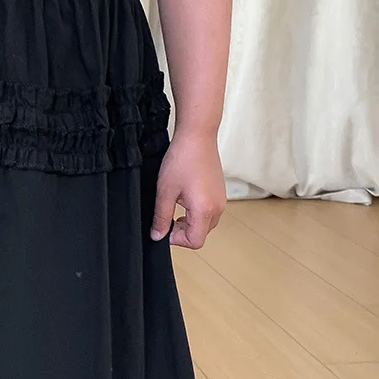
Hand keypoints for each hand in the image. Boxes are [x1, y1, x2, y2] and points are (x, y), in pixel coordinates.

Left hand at [150, 132, 225, 248]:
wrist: (197, 136)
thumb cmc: (183, 159)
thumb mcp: (165, 191)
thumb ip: (161, 217)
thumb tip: (158, 235)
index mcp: (205, 210)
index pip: (194, 241)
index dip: (177, 239)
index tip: (165, 226)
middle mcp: (217, 208)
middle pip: (201, 234)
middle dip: (183, 230)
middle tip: (168, 215)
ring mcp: (221, 200)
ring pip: (205, 224)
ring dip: (190, 221)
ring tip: (177, 203)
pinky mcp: (220, 193)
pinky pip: (210, 211)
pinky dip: (197, 212)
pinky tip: (186, 196)